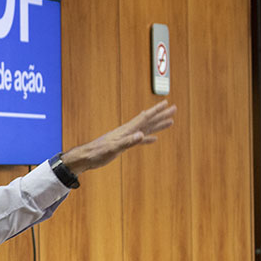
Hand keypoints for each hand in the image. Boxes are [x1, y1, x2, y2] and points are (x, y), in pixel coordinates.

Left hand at [61, 100, 175, 174]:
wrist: (86, 157)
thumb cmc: (98, 153)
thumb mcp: (113, 148)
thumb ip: (128, 141)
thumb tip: (142, 135)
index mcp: (126, 130)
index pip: (144, 117)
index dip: (156, 111)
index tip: (167, 103)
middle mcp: (128, 131)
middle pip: (148, 120)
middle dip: (161, 114)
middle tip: (174, 108)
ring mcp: (126, 137)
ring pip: (146, 128)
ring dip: (157, 125)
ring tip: (170, 122)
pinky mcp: (123, 144)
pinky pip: (139, 139)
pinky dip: (148, 138)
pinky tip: (153, 139)